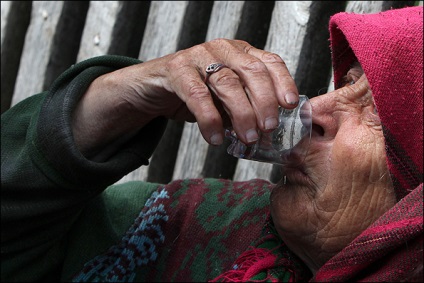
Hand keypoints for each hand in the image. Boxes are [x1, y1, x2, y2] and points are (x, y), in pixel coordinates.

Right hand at [73, 39, 298, 154]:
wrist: (154, 87)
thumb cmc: (197, 93)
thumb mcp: (227, 99)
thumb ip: (246, 106)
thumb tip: (269, 129)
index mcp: (241, 53)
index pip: (269, 62)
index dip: (283, 82)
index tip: (290, 105)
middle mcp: (223, 49)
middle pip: (251, 72)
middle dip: (264, 102)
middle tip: (268, 128)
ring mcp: (199, 56)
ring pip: (226, 82)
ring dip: (241, 114)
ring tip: (247, 138)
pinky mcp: (176, 68)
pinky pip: (196, 95)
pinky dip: (208, 119)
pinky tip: (214, 138)